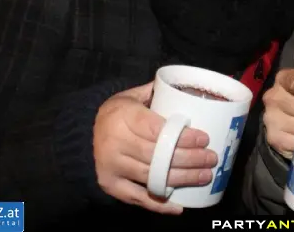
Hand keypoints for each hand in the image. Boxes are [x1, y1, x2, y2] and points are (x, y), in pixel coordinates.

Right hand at [93, 82, 217, 213]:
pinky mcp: (110, 185)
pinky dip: (158, 204)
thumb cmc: (115, 113)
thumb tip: (184, 88)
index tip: (204, 139)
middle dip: (189, 159)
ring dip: (182, 179)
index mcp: (124, 117)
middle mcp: (116, 142)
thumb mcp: (130, 97)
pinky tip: (179, 206)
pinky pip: (137, 198)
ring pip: (152, 176)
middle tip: (211, 159)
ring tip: (204, 176)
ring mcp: (112, 166)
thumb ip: (155, 93)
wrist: (82, 134)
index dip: (183, 137)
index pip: (158, 130)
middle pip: (158, 155)